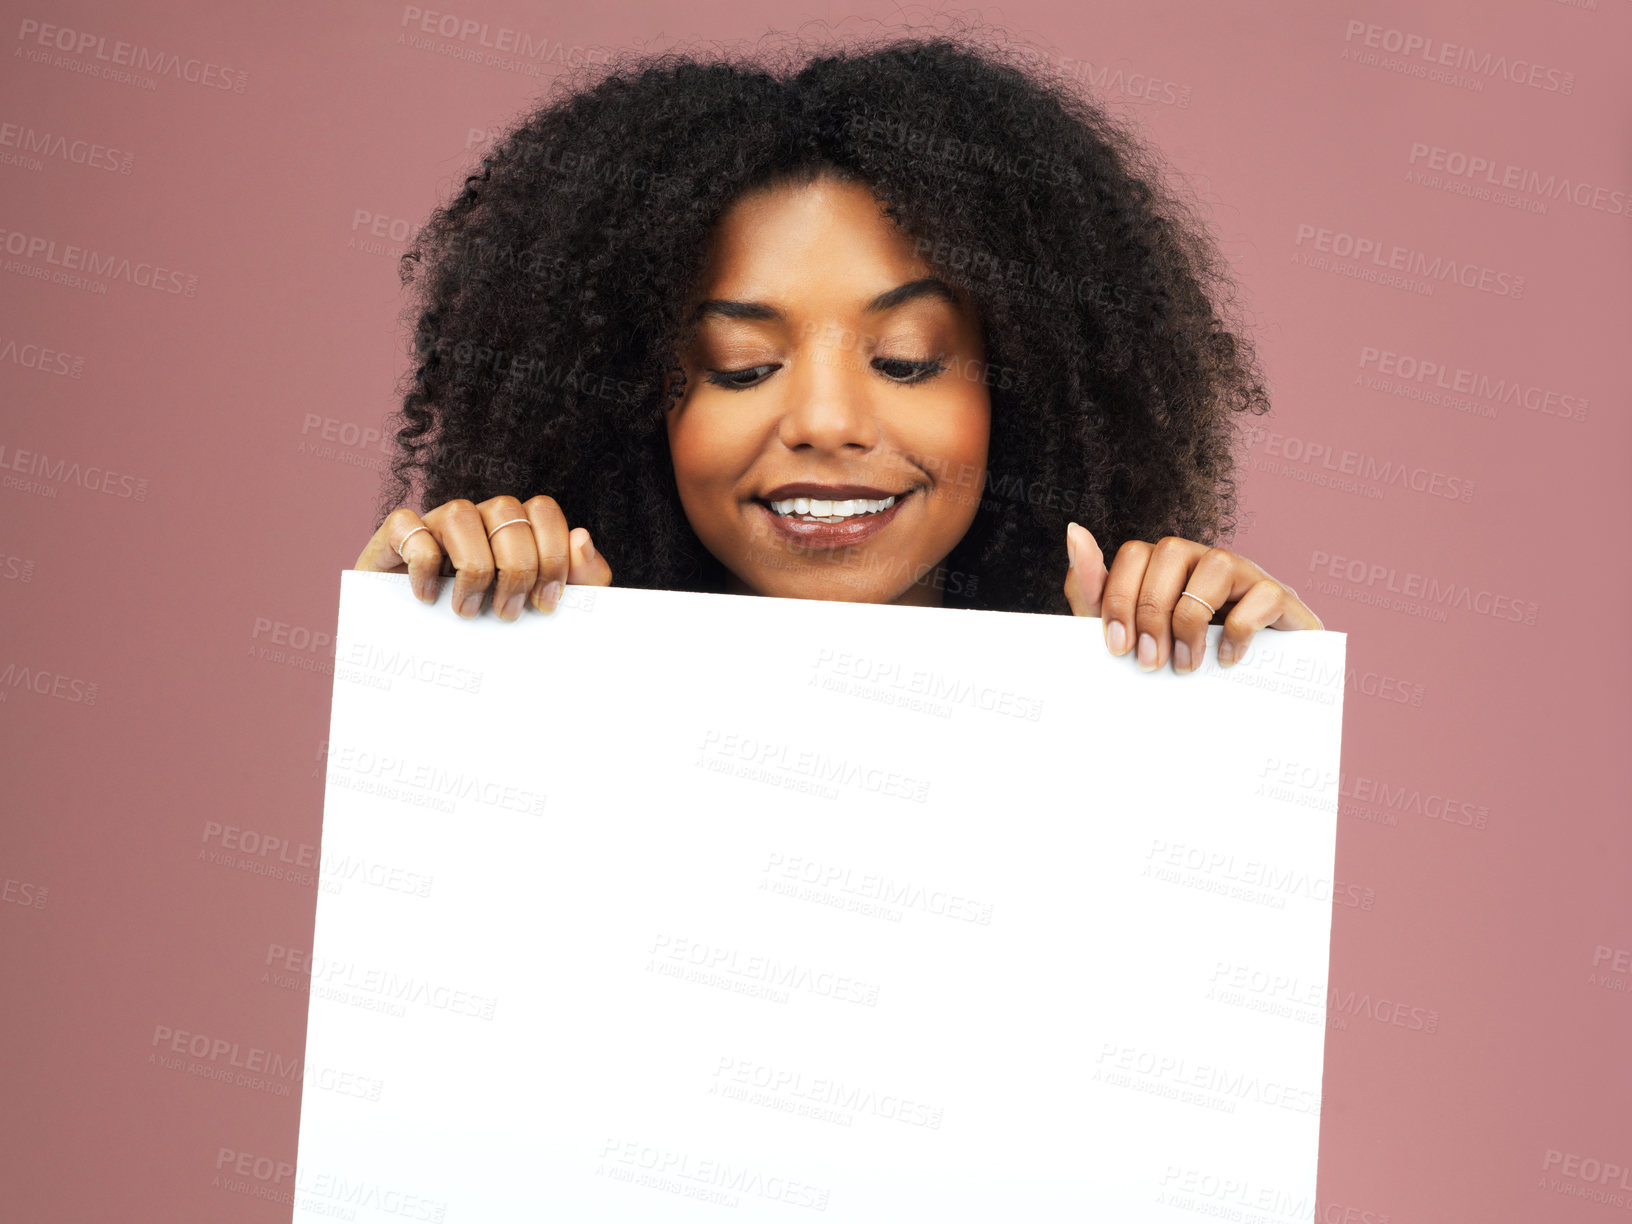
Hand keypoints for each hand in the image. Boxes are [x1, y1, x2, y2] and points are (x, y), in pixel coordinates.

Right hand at [354, 495, 611, 620]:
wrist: (425, 663)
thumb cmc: (495, 632)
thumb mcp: (545, 611)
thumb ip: (581, 580)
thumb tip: (581, 536)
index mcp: (516, 529)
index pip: (543, 510)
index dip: (553, 553)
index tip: (546, 603)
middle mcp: (478, 520)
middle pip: (507, 512)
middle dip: (516, 568)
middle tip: (507, 614)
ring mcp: (435, 525)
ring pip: (461, 513)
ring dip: (472, 568)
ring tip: (468, 611)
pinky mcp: (393, 540)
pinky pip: (407, 525)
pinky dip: (422, 563)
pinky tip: (428, 598)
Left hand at [1062, 521, 1321, 672]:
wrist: (1248, 698)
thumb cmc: (1179, 659)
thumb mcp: (1126, 633)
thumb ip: (1094, 589)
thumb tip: (1074, 530)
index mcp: (1164, 567)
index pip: (1133, 553)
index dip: (1119, 597)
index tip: (1118, 647)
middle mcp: (1202, 561)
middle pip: (1169, 552)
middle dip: (1151, 612)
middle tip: (1150, 662)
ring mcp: (1244, 574)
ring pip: (1216, 564)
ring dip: (1192, 620)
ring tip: (1186, 665)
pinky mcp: (1281, 598)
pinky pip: (1262, 594)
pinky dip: (1239, 630)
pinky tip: (1226, 660)